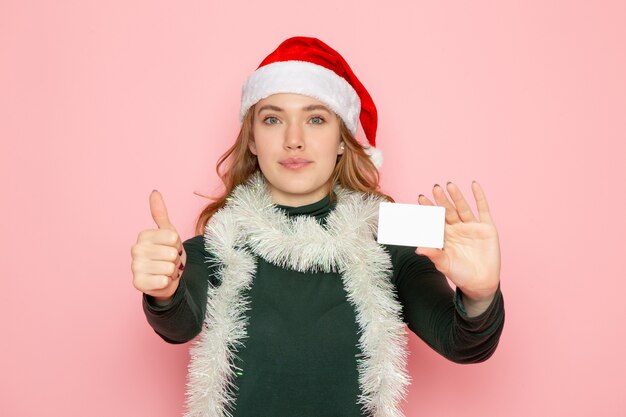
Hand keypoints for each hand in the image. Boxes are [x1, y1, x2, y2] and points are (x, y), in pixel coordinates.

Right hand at [130, 190, 186, 303]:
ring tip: (165, 270)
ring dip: (171, 271)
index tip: (170, 247)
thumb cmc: (167, 252)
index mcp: (143, 235)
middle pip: (171, 253)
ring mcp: (135, 267)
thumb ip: (160, 213)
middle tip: (168, 260)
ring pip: (169, 267)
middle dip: (175, 258)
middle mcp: (135, 249)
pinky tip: (161, 280)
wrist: (165, 277)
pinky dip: (166, 282)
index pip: (173, 237)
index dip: (177, 243)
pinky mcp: (138, 283)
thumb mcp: (167, 232)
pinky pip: (163, 281)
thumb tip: (154, 192)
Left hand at [416, 182, 500, 308]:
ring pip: (463, 208)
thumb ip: (433, 254)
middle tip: (435, 188)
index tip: (421, 198)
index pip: (435, 219)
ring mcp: (472, 226)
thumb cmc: (459, 274)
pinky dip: (479, 197)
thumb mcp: (444, 264)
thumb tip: (417, 249)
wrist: (480, 283)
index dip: (428, 209)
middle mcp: (457, 228)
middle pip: (448, 211)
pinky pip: (483, 209)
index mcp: (445, 235)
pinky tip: (474, 184)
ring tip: (450, 185)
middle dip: (441, 200)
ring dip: (457, 196)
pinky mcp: (487, 228)